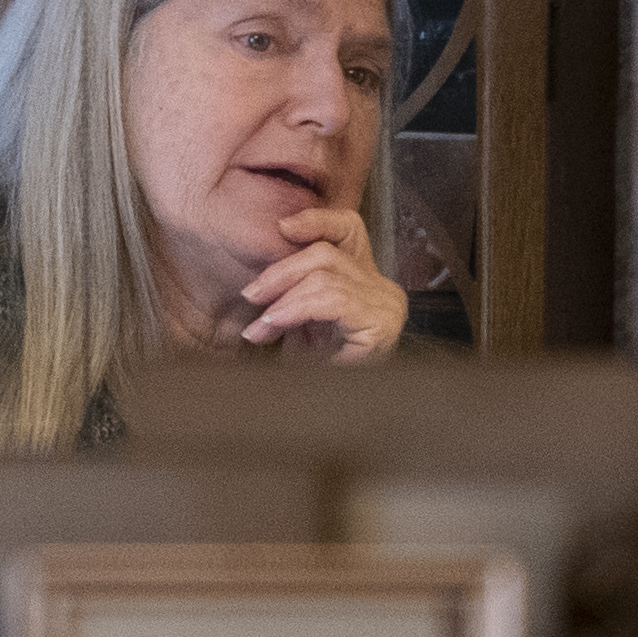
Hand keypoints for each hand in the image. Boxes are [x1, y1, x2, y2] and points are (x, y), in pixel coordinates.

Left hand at [238, 207, 408, 362]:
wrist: (340, 416)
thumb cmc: (314, 372)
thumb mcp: (298, 323)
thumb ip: (289, 293)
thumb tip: (255, 277)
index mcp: (365, 279)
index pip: (348, 228)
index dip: (316, 220)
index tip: (280, 226)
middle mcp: (382, 288)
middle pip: (328, 252)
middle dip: (281, 270)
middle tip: (250, 294)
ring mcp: (386, 306)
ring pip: (326, 275)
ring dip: (283, 296)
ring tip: (260, 325)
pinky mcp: (382, 326)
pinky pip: (334, 301)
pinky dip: (297, 309)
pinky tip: (275, 324)